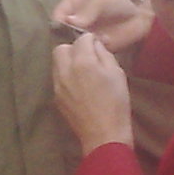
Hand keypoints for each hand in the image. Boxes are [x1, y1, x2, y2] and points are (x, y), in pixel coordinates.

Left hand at [51, 32, 133, 153]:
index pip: (81, 39)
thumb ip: (103, 54)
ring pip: (57, 63)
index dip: (92, 40)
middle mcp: (65, 71)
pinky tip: (79, 87)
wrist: (103, 135)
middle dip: (74, 49)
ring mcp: (57, 85)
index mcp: (82, 62)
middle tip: (88, 58)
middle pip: (61, 48)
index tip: (99, 47)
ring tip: (83, 73)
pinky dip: (66, 76)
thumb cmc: (116, 103)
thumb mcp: (117, 73)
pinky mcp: (56, 97)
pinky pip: (58, 78)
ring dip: (68, 62)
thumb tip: (95, 44)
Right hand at [53, 0, 152, 51]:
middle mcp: (77, 21)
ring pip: (73, 44)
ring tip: (85, 47)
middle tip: (72, 42)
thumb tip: (68, 23)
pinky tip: (93, 51)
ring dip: (76, 48)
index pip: (58, 15)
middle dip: (65, 38)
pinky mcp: (96, 47)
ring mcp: (86, 35)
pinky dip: (88, 54)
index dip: (58, 23)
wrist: (142, 11)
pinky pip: (87, 53)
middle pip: (63, 32)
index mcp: (74, 5)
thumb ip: (85, 11)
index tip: (62, 30)